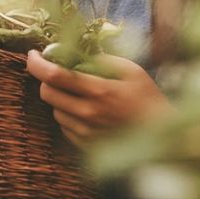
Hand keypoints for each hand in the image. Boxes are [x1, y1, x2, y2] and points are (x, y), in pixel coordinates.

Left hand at [25, 49, 171, 146]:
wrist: (166, 139)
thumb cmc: (149, 99)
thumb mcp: (131, 71)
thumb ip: (100, 60)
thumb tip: (71, 52)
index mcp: (99, 91)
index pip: (54, 75)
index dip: (37, 63)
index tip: (33, 54)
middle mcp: (89, 114)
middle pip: (47, 93)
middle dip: (47, 79)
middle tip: (60, 72)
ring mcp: (87, 133)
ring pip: (55, 110)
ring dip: (60, 98)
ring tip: (82, 94)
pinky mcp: (87, 146)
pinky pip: (65, 127)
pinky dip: (69, 116)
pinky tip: (88, 111)